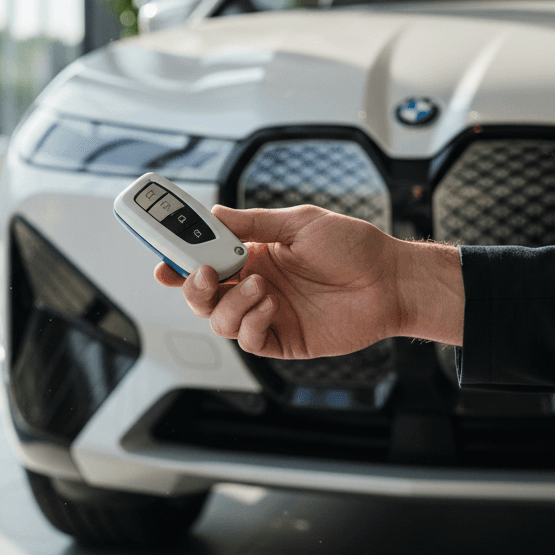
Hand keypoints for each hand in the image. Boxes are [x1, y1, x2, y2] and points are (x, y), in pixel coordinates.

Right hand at [154, 205, 463, 357]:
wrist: (392, 281)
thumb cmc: (354, 248)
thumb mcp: (300, 223)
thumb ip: (254, 224)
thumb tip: (215, 215)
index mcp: (253, 254)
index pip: (204, 257)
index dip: (179, 257)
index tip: (162, 254)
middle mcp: (254, 284)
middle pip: (201, 293)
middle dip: (191, 285)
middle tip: (200, 272)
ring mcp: (266, 313)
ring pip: (218, 319)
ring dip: (228, 303)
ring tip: (258, 286)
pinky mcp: (281, 339)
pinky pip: (247, 339)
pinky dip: (250, 321)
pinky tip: (272, 304)